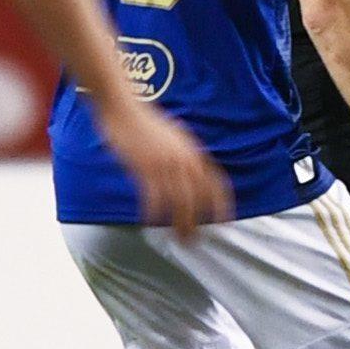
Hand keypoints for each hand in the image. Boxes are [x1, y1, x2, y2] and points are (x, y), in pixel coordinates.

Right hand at [96, 101, 232, 238]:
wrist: (123, 107)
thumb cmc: (146, 123)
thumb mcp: (175, 137)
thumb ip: (186, 156)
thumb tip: (193, 173)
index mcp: (194, 152)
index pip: (217, 183)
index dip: (223, 204)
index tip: (226, 222)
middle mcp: (184, 159)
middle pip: (198, 197)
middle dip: (199, 221)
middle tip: (196, 241)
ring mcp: (165, 163)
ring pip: (179, 200)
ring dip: (180, 223)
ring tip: (180, 239)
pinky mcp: (144, 166)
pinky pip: (154, 195)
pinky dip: (154, 211)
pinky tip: (151, 222)